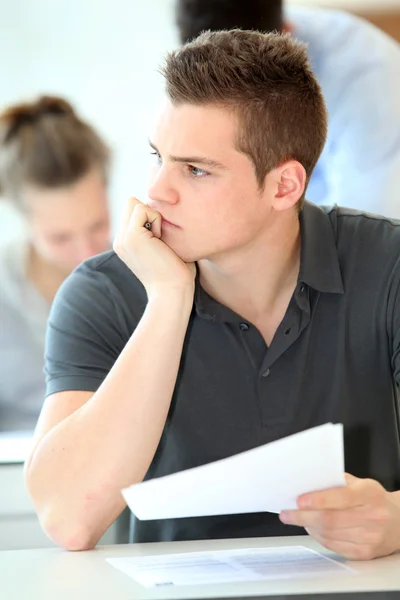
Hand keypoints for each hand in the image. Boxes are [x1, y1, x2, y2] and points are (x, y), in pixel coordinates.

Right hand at [113, 198, 195, 297]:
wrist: (172, 292)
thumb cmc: (177, 273)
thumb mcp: (164, 247)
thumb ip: (157, 230)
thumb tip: (166, 210)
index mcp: (126, 243)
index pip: (132, 210)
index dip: (150, 215)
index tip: (160, 239)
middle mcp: (120, 240)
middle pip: (131, 203)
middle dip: (149, 213)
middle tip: (160, 238)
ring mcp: (123, 238)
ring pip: (135, 203)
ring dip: (154, 217)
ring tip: (159, 241)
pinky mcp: (131, 236)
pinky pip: (143, 208)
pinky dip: (156, 220)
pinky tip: (160, 241)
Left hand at [279, 474, 399, 559]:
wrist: (398, 521)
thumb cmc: (373, 498)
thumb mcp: (359, 483)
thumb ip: (336, 482)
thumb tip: (307, 483)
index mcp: (369, 494)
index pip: (341, 497)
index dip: (318, 500)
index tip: (299, 500)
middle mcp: (372, 517)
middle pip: (330, 520)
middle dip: (303, 517)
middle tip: (287, 513)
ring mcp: (369, 537)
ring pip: (329, 534)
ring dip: (308, 526)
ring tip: (297, 519)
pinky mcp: (364, 553)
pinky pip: (333, 546)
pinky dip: (318, 537)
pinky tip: (311, 528)